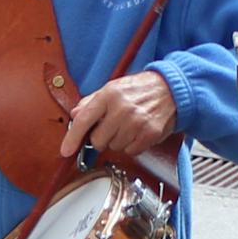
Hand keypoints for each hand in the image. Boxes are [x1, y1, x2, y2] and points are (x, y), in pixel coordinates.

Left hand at [61, 70, 177, 167]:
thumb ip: (92, 101)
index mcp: (109, 94)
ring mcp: (136, 122)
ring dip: (118, 141)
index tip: (66, 150)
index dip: (72, 138)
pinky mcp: (149, 134)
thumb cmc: (141, 88)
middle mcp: (122, 108)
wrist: (171, 89)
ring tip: (128, 126)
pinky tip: (137, 132)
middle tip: (112, 126)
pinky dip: (132, 145)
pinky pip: (130, 151)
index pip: (84, 120)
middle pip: (98, 140)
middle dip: (101, 137)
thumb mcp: (113, 87)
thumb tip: (75, 114)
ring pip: (114, 147)